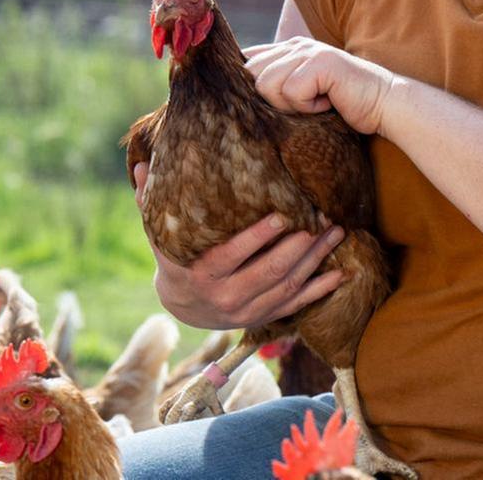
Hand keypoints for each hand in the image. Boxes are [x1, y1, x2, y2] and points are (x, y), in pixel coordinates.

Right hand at [132, 162, 344, 329]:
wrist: (186, 307)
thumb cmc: (176, 259)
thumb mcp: (161, 235)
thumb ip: (150, 203)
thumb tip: (140, 165)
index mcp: (203, 274)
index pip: (232, 255)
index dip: (257, 238)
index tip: (281, 216)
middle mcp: (227, 296)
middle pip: (269, 270)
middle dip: (300, 245)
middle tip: (324, 217)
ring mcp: (249, 310)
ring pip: (288, 285)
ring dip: (316, 259)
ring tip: (337, 232)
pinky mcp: (266, 317)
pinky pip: (297, 305)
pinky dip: (321, 289)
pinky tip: (342, 271)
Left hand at [243, 36, 396, 134]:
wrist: (383, 104)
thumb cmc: (343, 104)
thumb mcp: (303, 94)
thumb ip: (276, 85)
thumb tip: (239, 91)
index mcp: (288, 49)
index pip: (248, 60)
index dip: (247, 84)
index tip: (264, 102)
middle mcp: (295, 46)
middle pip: (252, 76)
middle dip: (272, 100)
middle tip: (301, 106)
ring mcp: (308, 52)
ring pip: (267, 85)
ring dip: (291, 105)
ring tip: (315, 103)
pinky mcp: (320, 63)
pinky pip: (292, 92)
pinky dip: (308, 107)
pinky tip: (328, 103)